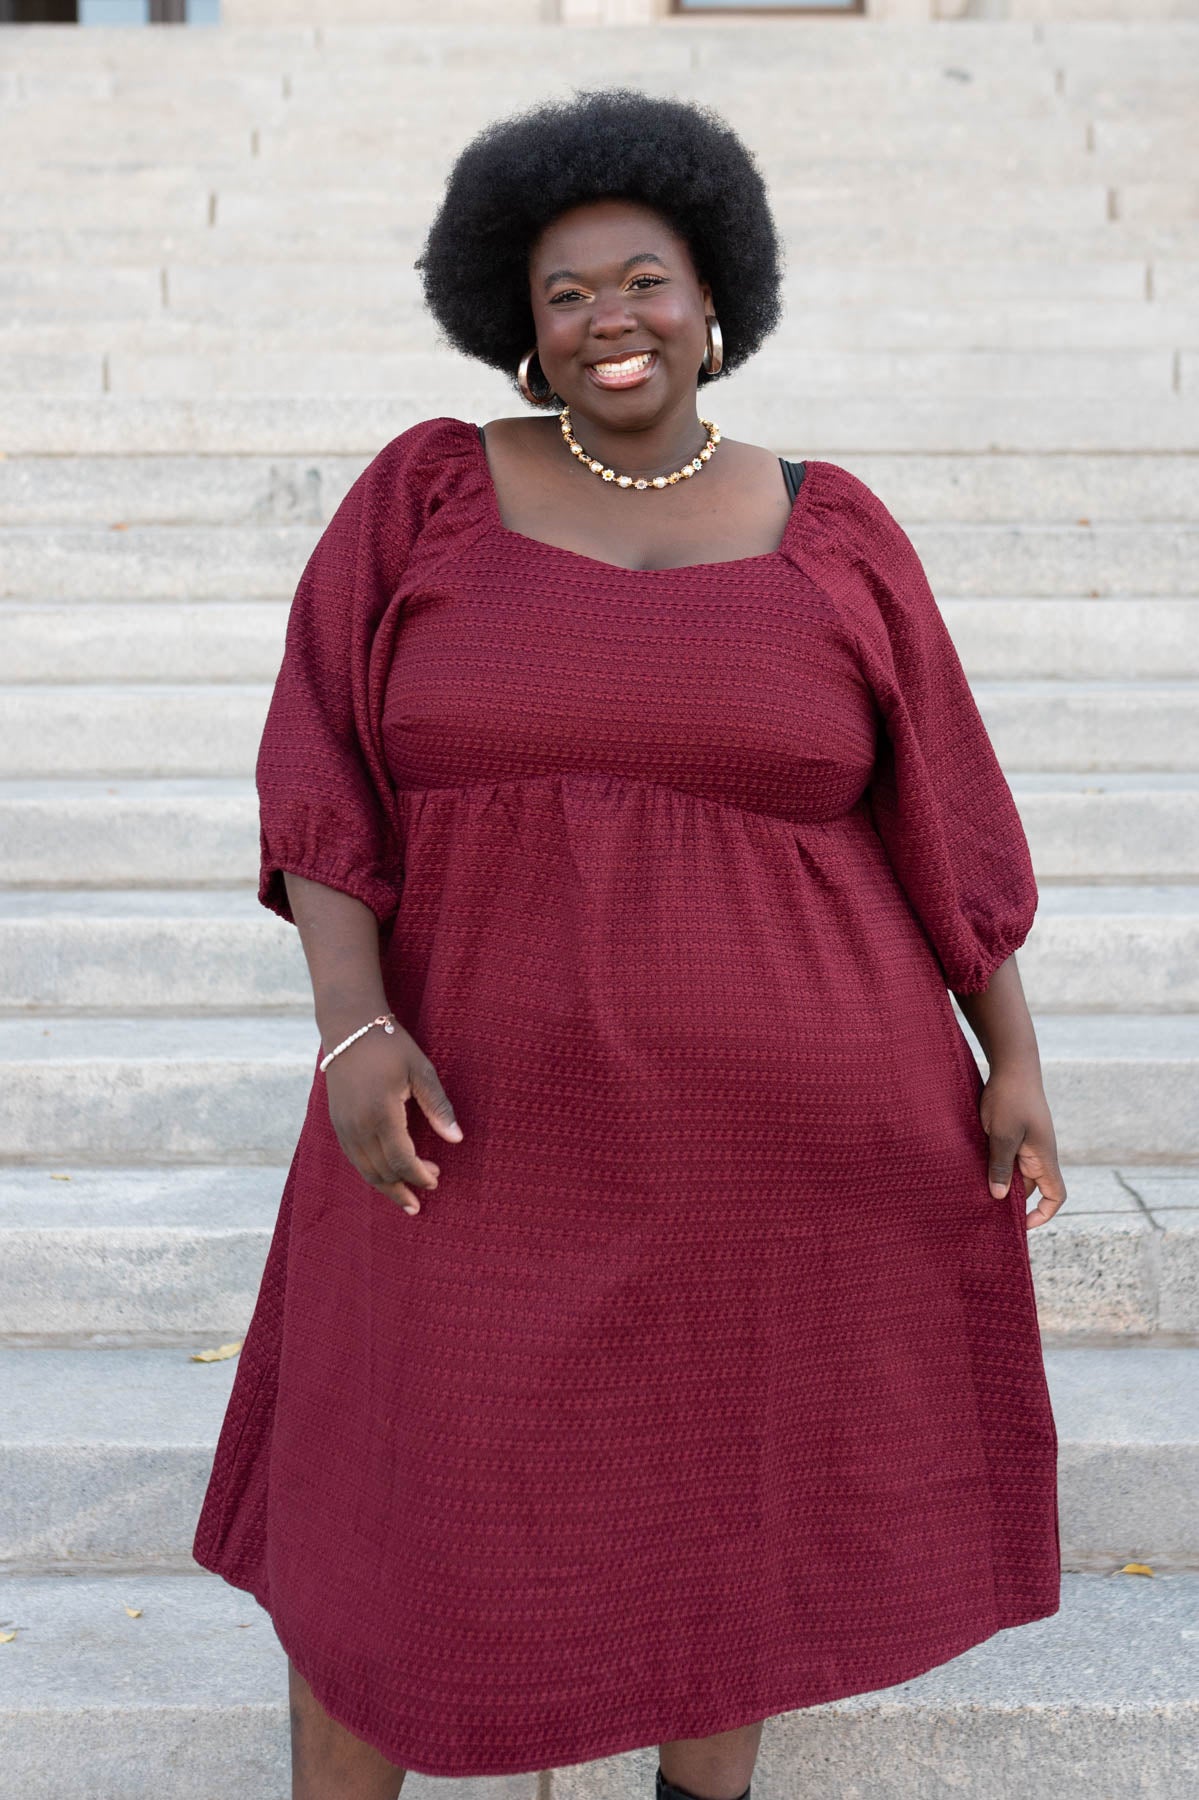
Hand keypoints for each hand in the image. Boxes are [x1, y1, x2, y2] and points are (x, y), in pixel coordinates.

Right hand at [323, 1022, 463, 1215]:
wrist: (348, 1027)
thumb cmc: (390, 1046)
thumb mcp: (420, 1070)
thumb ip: (438, 1106)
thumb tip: (457, 1139)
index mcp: (381, 1113)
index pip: (401, 1159)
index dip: (419, 1175)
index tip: (435, 1181)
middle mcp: (357, 1125)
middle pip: (382, 1172)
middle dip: (406, 1184)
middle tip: (431, 1184)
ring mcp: (343, 1126)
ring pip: (365, 1170)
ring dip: (387, 1186)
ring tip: (408, 1195)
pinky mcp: (336, 1122)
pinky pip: (354, 1158)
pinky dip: (371, 1172)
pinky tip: (386, 1174)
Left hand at [978, 1063, 1066, 1229]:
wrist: (1013, 1064)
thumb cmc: (1011, 1098)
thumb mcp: (1002, 1134)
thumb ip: (1000, 1166)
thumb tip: (998, 1197)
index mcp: (1044, 1157)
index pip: (1056, 1195)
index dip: (1043, 1213)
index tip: (1022, 1224)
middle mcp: (1039, 1153)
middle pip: (1030, 1188)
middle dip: (1012, 1200)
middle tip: (985, 1210)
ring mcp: (1028, 1143)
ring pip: (1016, 1172)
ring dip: (999, 1180)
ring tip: (975, 1190)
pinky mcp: (1015, 1133)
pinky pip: (1007, 1156)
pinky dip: (994, 1165)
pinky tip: (973, 1167)